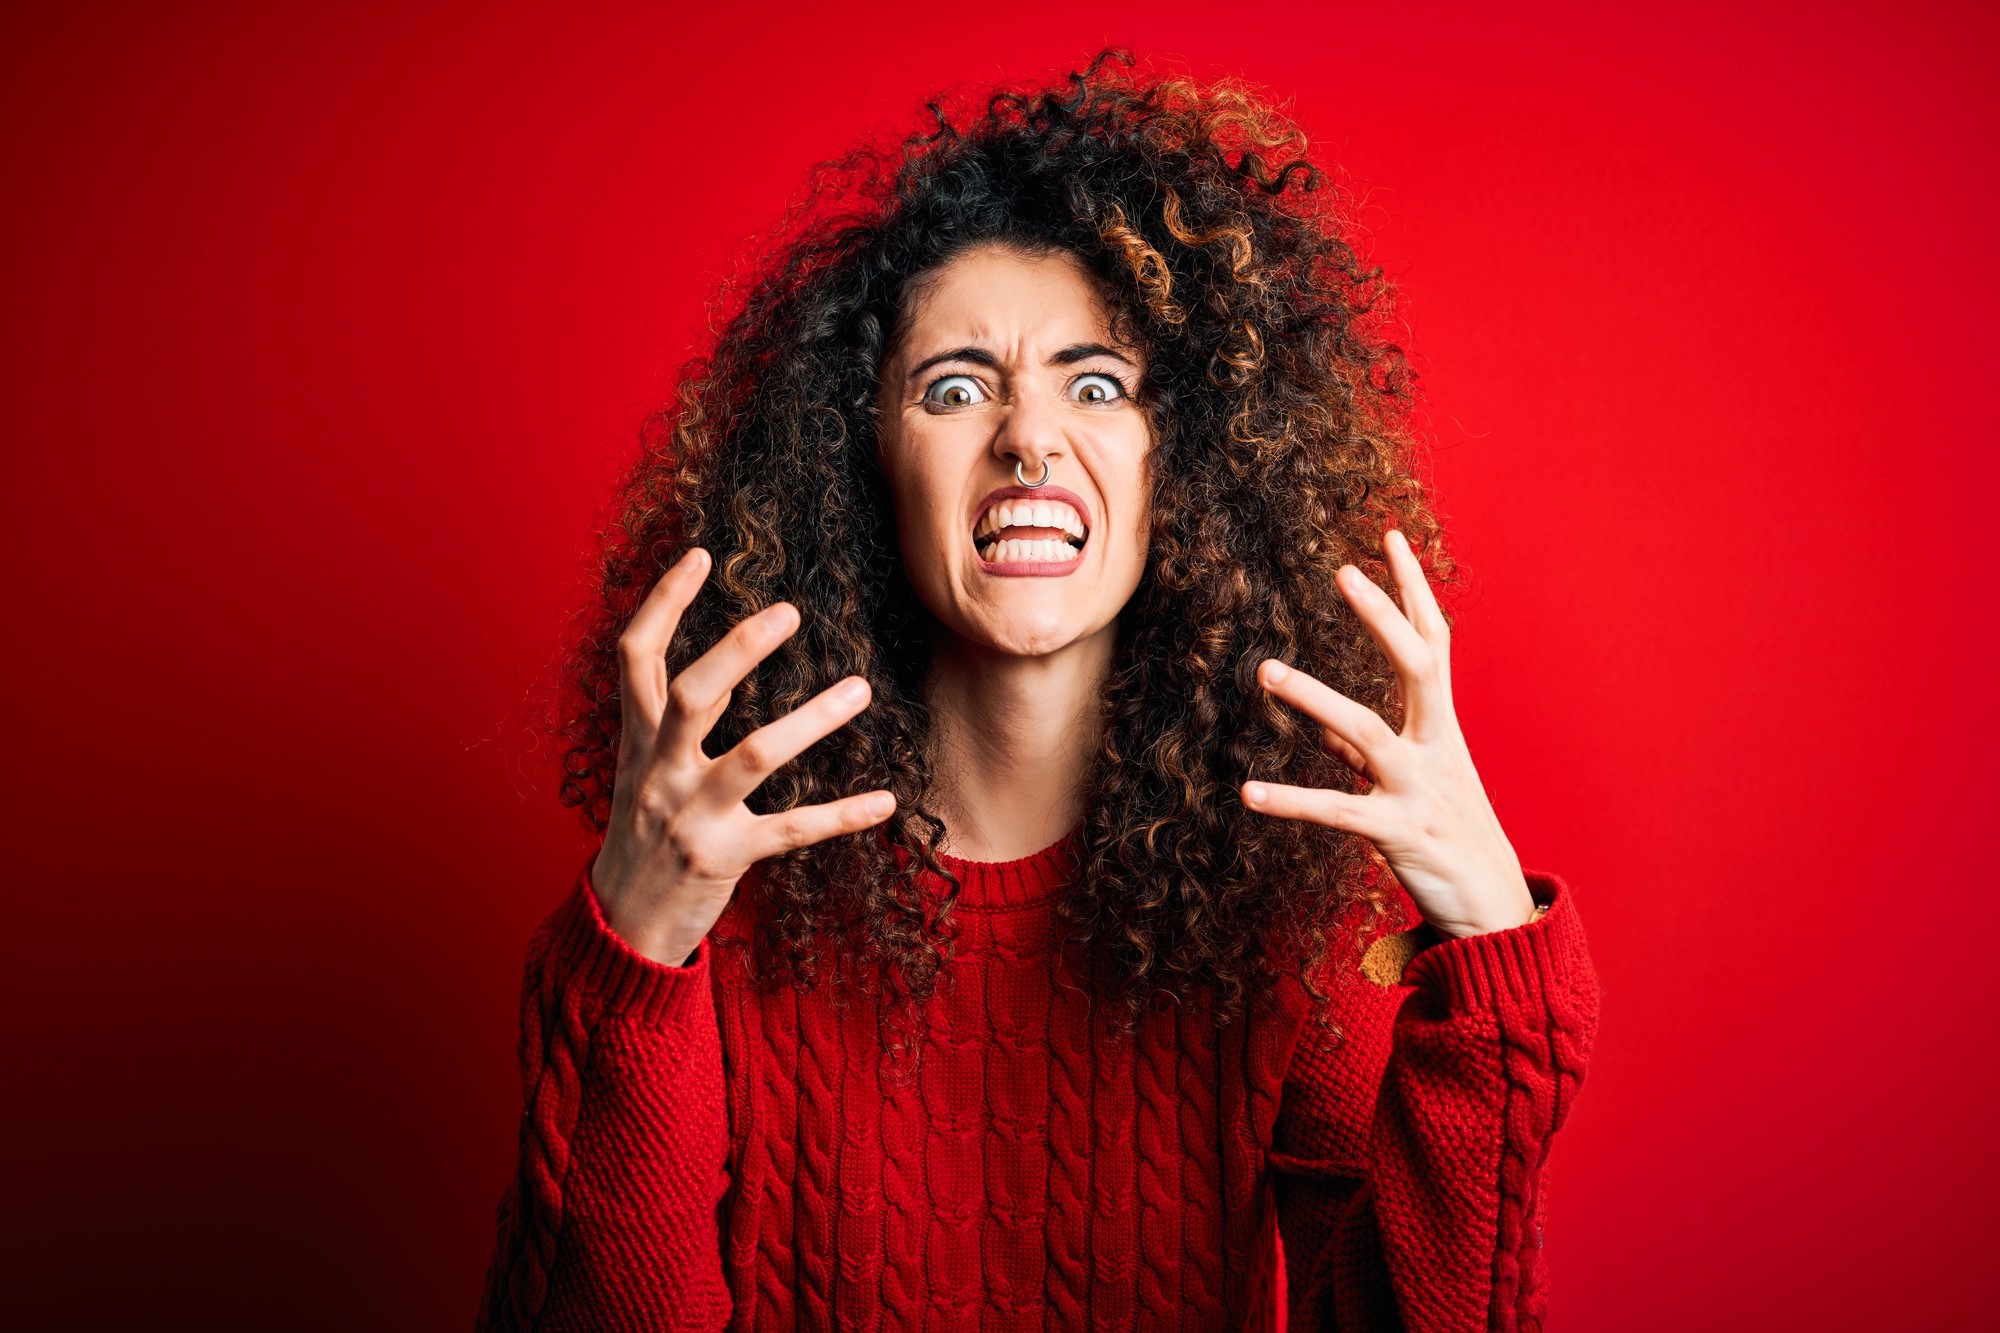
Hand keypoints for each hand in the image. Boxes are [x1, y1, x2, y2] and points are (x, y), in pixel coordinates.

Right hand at [589, 547, 897, 965]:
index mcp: (636, 740)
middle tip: (791, 611)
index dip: (664, 601)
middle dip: (738, 649)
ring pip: (753, 754)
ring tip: (860, 688)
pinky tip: (886, 802)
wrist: (621, 926)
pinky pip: (791, 830)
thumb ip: (675, 720)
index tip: (702, 554)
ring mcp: (689, 815)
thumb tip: (726, 666)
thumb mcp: (645, 770)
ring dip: (812, 720)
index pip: (636, 655)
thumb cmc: (643, 836)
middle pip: (692, 693)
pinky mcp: (722, 859)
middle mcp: (657, 770)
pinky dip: (841, 815)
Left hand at [1240, 529, 1537, 938]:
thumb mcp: (1416, 789)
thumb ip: (1367, 759)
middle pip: (1418, 667)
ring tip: (1265, 669)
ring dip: (1315, 698)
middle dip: (1384, 618)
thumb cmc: (1453, 844)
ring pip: (1368, 732)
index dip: (1412, 592)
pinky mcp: (1398, 833)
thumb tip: (1324, 735)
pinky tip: (1249, 792)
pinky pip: (1338, 812)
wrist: (1497, 915)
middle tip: (1344, 571)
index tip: (1390, 538)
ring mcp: (1420, 789)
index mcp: (1443, 731)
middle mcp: (1437, 749)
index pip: (1433, 644)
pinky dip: (1292, 800)